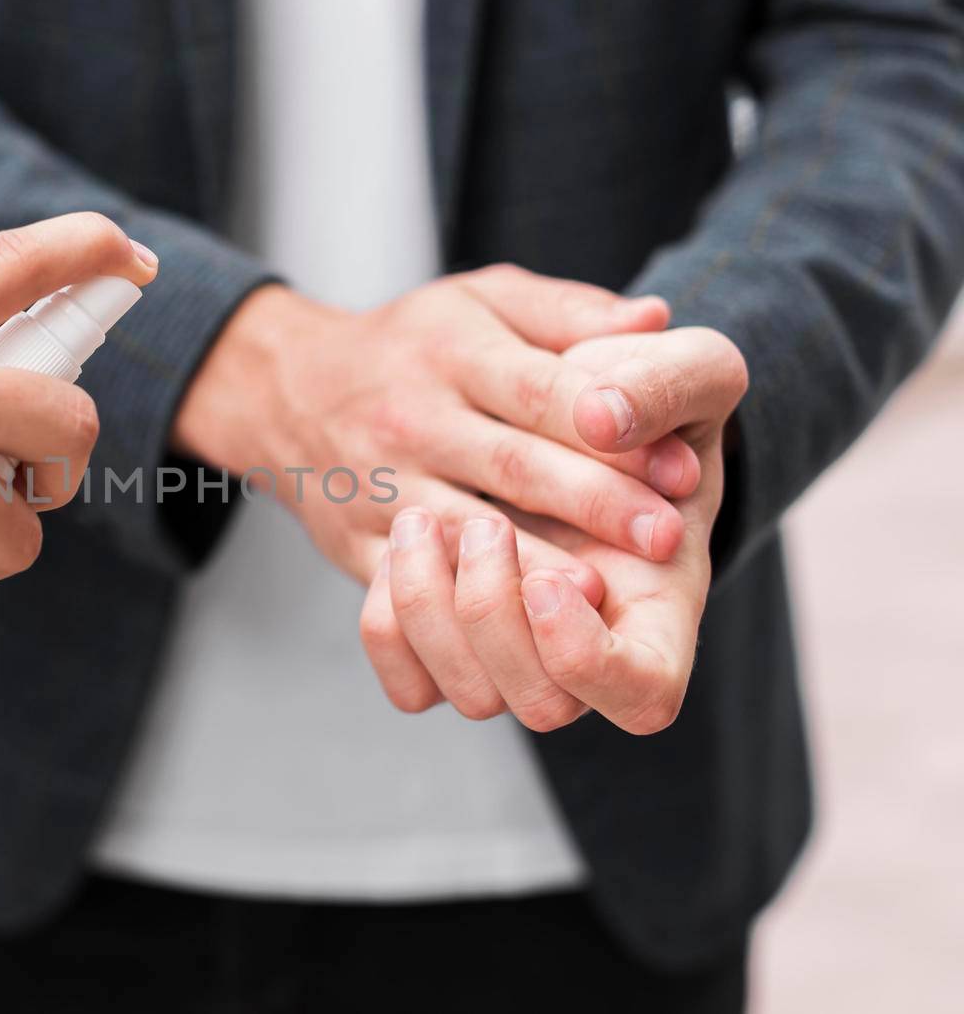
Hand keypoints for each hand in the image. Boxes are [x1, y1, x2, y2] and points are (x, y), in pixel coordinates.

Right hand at [175, 265, 703, 638]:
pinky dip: (454, 611)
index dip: (612, 426)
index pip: (542, 390)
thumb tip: (654, 320)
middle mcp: (413, 420)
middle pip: (512, 465)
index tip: (680, 466)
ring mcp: (379, 486)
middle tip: (666, 537)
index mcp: (453, 353)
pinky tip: (509, 632)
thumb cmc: (412, 345)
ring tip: (598, 595)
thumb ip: (569, 310)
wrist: (288, 389)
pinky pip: (403, 584)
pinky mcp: (355, 543)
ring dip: (532, 567)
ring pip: (461, 535)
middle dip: (592, 504)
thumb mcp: (483, 300)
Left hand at [368, 327, 747, 730]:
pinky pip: (407, 681)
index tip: (565, 576)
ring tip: (420, 517)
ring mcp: (514, 649)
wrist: (552, 409)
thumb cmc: (637, 395)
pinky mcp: (448, 640)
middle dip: (497, 612)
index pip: (645, 694)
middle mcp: (586, 641)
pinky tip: (400, 544)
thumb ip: (663, 382)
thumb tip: (602, 417)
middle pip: (543, 706)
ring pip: (465, 694)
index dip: (592, 657)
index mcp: (660, 596)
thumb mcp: (682, 366)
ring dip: (431, 606)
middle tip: (485, 524)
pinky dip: (390, 619)